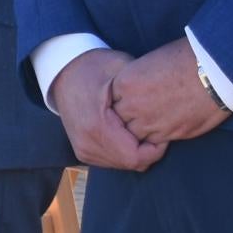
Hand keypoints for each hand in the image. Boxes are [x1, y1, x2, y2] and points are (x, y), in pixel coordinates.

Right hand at [49, 49, 168, 171]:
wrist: (63, 72)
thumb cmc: (95, 67)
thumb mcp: (123, 71)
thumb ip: (142, 91)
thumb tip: (169, 106)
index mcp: (97, 126)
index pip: (136, 157)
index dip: (156, 148)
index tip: (162, 129)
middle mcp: (87, 143)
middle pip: (131, 163)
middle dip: (148, 150)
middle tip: (154, 129)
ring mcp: (83, 149)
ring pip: (123, 164)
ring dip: (137, 151)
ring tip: (141, 129)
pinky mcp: (82, 151)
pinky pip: (112, 161)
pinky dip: (124, 151)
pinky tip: (128, 133)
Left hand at [109, 39, 227, 148]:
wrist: (213, 72)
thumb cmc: (185, 58)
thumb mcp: (150, 62)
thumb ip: (136, 81)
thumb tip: (136, 90)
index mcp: (124, 83)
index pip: (112, 99)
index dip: (122, 100)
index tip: (131, 99)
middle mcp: (132, 105)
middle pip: (119, 119)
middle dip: (126, 117)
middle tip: (141, 112)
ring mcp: (149, 122)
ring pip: (134, 134)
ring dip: (140, 130)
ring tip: (153, 121)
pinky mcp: (168, 134)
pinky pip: (153, 143)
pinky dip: (156, 138)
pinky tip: (164, 129)